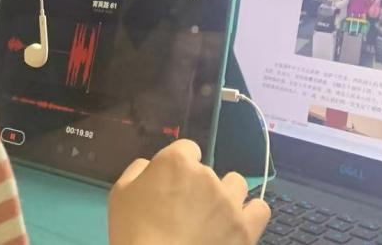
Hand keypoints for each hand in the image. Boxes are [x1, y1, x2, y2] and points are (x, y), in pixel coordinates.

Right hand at [108, 140, 270, 244]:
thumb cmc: (133, 232)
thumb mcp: (121, 194)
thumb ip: (138, 171)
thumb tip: (152, 166)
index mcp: (177, 162)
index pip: (187, 149)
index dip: (179, 166)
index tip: (172, 185)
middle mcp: (207, 176)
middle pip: (210, 170)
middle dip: (199, 185)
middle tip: (185, 209)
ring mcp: (229, 202)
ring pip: (237, 184)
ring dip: (226, 195)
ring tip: (214, 216)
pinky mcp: (246, 229)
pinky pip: (261, 209)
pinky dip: (251, 213)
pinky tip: (237, 223)